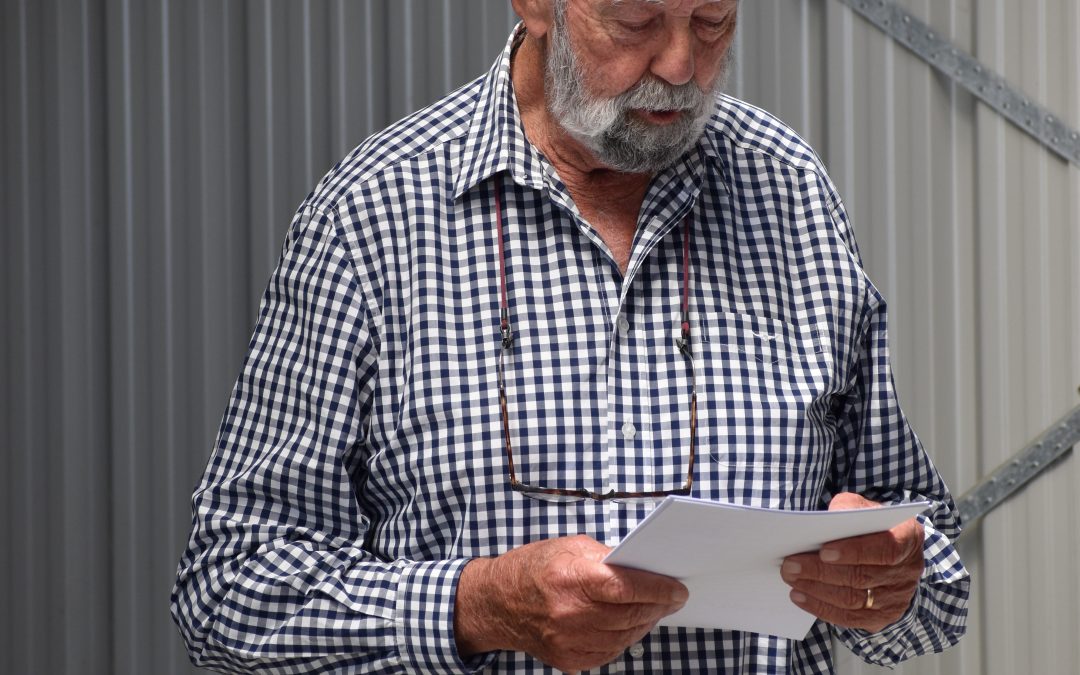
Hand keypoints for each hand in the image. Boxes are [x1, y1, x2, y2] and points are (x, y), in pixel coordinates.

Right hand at [455, 535, 688, 672]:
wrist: (497, 603)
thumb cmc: (532, 569)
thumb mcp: (568, 547)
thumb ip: (606, 557)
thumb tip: (640, 567)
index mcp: (570, 578)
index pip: (626, 587)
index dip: (658, 589)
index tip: (678, 589)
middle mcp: (570, 613)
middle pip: (630, 615)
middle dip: (659, 606)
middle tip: (674, 598)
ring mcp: (569, 641)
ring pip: (625, 637)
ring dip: (646, 622)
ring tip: (655, 609)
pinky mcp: (569, 659)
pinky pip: (611, 652)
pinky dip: (626, 638)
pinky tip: (631, 624)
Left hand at [779, 493, 923, 632]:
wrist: (888, 549)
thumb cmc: (868, 524)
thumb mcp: (862, 507)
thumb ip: (846, 510)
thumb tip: (823, 523)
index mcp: (908, 538)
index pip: (885, 549)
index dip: (854, 552)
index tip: (823, 551)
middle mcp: (908, 570)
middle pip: (863, 576)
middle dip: (821, 572)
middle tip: (790, 565)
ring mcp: (898, 597)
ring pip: (854, 600)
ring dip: (816, 590)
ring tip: (791, 579)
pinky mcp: (883, 616)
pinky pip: (850, 618)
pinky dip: (821, 608)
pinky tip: (799, 597)